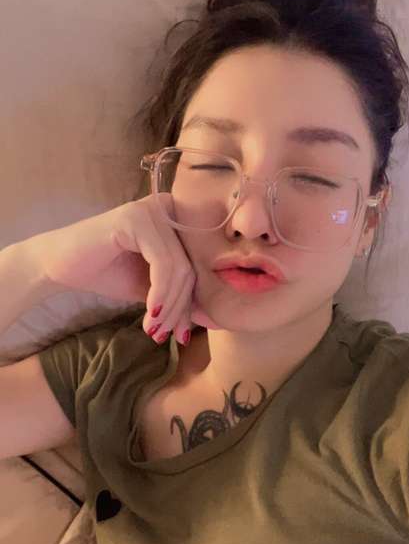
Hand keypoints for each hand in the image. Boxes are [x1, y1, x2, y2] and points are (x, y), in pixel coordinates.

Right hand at [36, 194, 196, 344]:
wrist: (61, 266)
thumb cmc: (108, 273)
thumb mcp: (152, 288)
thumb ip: (180, 295)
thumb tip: (213, 318)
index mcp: (177, 219)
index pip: (198, 265)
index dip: (192, 303)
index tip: (182, 334)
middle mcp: (168, 207)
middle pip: (191, 268)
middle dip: (180, 309)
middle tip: (165, 335)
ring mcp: (152, 210)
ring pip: (179, 268)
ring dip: (168, 307)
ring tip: (154, 330)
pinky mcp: (135, 218)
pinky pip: (162, 263)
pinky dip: (159, 294)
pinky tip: (150, 314)